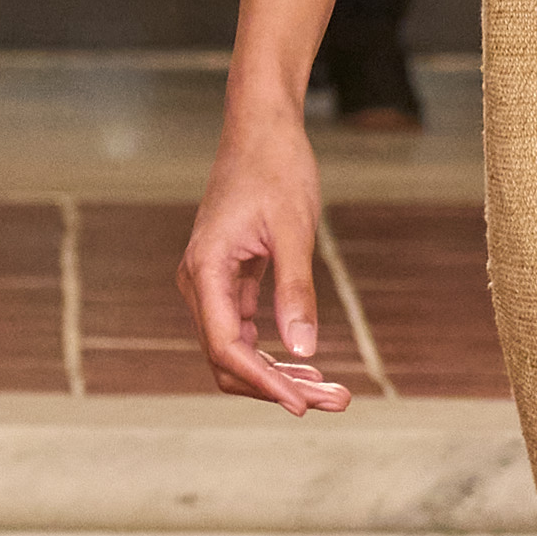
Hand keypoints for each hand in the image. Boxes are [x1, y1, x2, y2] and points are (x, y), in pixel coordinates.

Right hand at [176, 108, 351, 411]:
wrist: (262, 129)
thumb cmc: (277, 168)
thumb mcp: (294, 229)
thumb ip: (296, 290)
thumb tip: (305, 350)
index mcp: (205, 270)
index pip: (228, 347)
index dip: (265, 382)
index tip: (304, 406)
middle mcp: (198, 283)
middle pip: (229, 359)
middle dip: (278, 388)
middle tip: (338, 401)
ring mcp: (211, 283)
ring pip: (237, 350)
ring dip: (280, 375)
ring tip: (334, 393)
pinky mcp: (229, 281)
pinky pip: (245, 331)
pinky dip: (275, 353)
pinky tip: (311, 367)